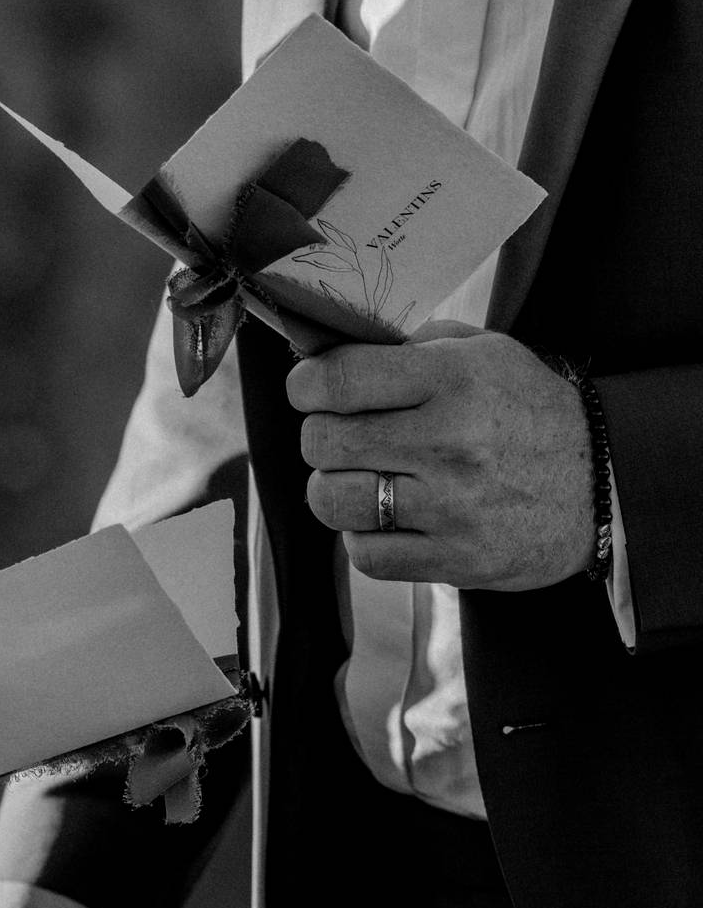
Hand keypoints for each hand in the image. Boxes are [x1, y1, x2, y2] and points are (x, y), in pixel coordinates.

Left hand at [286, 321, 595, 590]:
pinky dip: (362, 538)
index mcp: (453, 380)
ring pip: (334, 501)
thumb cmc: (528, 412)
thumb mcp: (485, 353)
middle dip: (320, 437)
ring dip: (333, 490)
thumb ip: (412, 348)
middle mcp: (450, 442)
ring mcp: (452, 506)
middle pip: (325, 442)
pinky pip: (367, 555)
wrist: (601, 483)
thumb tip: (333, 357)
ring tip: (358, 480)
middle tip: (339, 437)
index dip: (305, 385)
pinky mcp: (457, 559)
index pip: (339, 379)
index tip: (309, 390)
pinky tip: (383, 520)